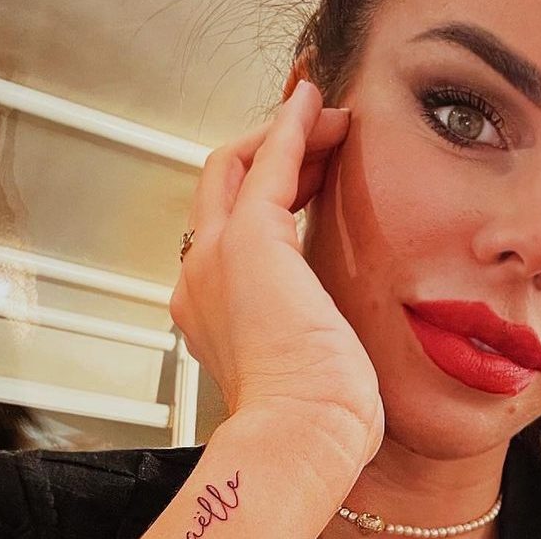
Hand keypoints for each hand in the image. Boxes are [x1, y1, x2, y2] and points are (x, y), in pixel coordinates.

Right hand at [170, 80, 382, 464]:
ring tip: (331, 121)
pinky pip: (268, 162)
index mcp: (215, 306)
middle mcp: (201, 275)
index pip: (233, 224)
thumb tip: (338, 312)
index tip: (315, 169)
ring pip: (237, 165)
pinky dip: (291, 128)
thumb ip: (311, 320)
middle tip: (321, 134)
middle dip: (271, 150)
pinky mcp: (249, 240)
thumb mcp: (309, 353)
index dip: (271, 187)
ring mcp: (216, 256)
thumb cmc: (317, 411)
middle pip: (222, 185)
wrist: (303, 433)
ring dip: (286, 134)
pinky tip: (314, 108)